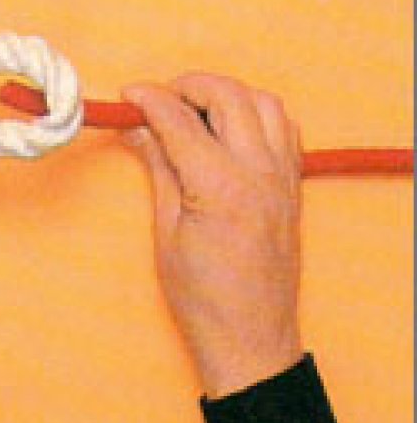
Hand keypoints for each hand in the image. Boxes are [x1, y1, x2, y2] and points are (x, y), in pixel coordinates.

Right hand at [123, 73, 301, 398]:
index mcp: (219, 185)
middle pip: (228, 96)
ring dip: (227, 94)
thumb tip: (139, 130)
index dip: (149, 99)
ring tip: (195, 110)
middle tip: (158, 99)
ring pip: (264, 102)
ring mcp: (283, 176)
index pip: (180, 120)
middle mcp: (259, 171)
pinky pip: (284, 127)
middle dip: (189, 85)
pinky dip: (256, 114)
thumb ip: (159, 169)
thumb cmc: (201, 296)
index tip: (128, 94)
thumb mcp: (167, 231)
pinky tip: (231, 130)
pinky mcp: (294, 186)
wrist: (250, 336)